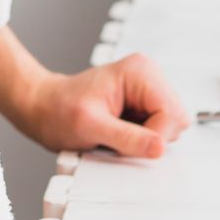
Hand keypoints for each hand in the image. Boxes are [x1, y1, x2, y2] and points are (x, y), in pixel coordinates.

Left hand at [18, 52, 190, 158]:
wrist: (43, 108)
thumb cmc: (59, 109)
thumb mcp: (90, 126)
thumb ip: (127, 138)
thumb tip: (159, 147)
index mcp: (140, 72)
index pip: (172, 114)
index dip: (155, 137)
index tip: (128, 143)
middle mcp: (148, 78)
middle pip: (176, 121)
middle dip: (151, 138)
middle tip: (118, 137)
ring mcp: (147, 92)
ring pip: (169, 129)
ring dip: (145, 140)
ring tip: (115, 133)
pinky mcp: (143, 107)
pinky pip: (157, 133)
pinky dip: (140, 141)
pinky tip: (118, 133)